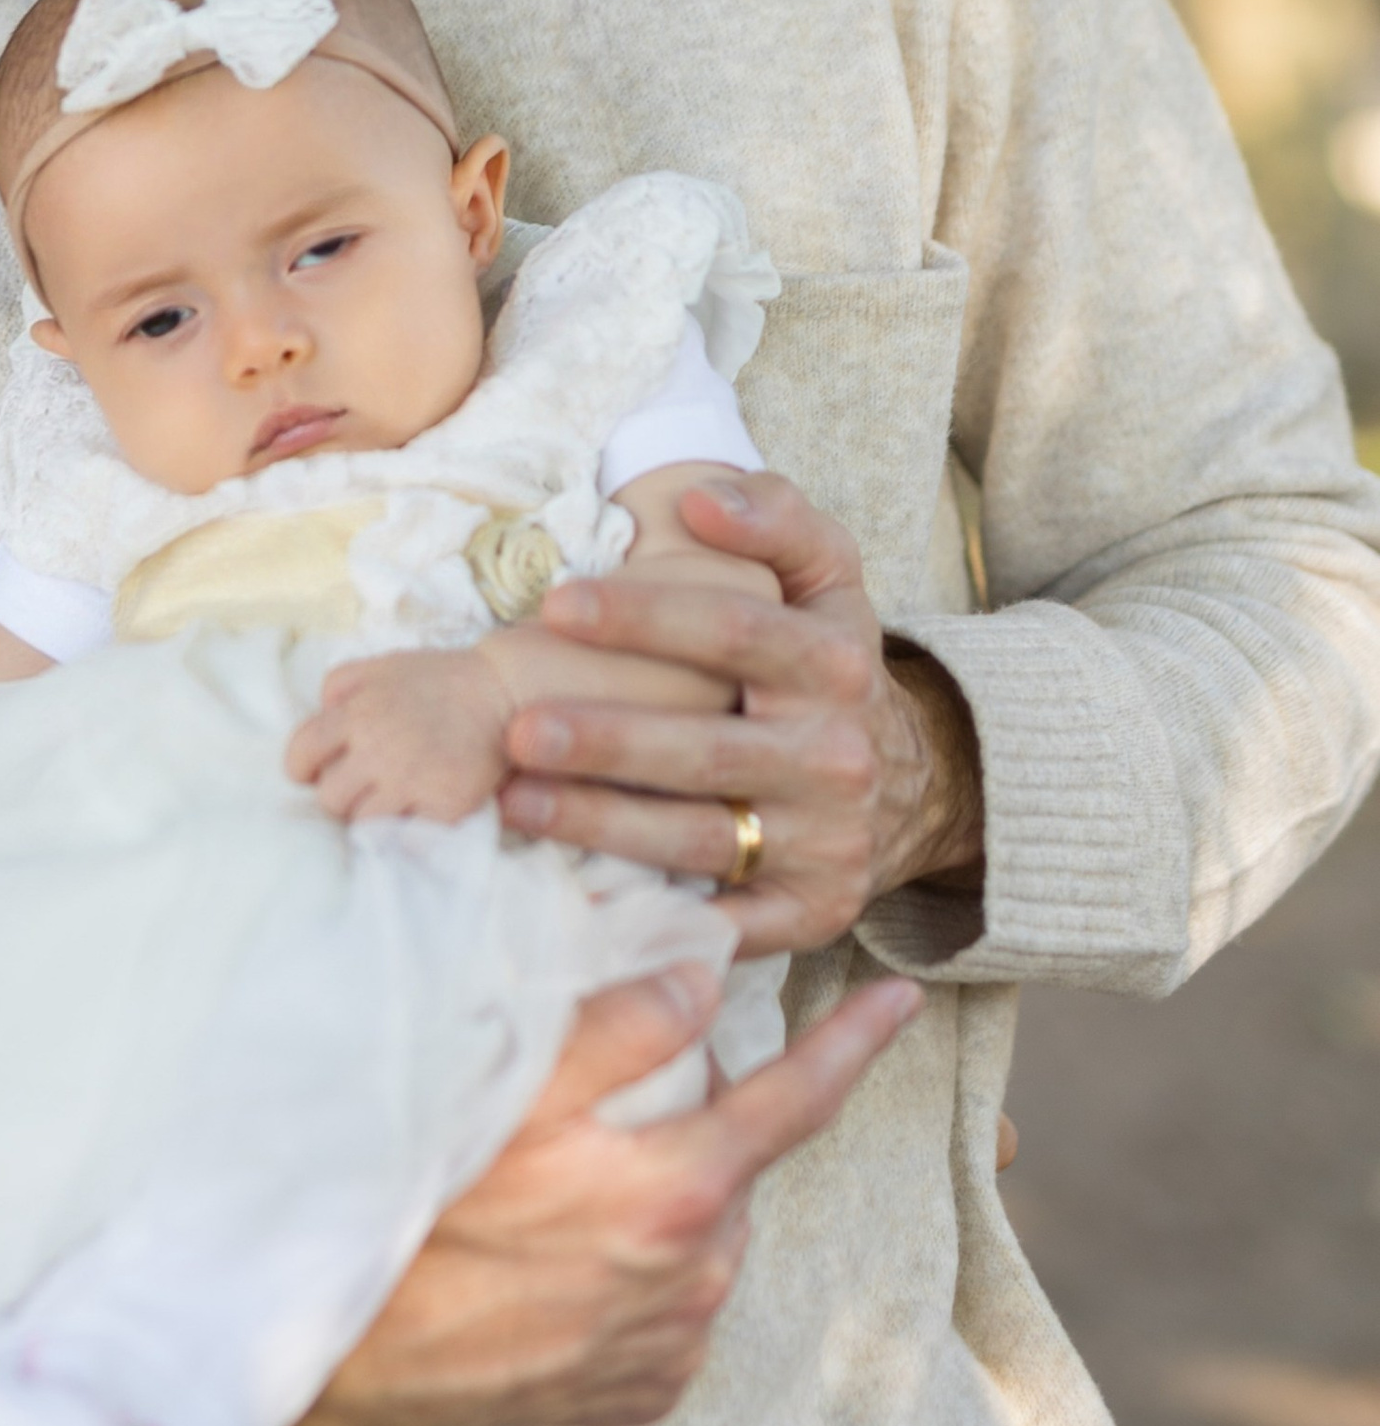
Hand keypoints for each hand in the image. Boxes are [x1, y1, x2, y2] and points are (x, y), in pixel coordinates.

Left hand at [286, 645, 512, 820]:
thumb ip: (339, 684)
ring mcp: (412, 781)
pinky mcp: (445, 807)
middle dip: (340, 795)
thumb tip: (320, 714)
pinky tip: (417, 812)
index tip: (316, 772)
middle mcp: (378, 748)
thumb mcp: (381, 666)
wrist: (502, 692)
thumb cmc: (438, 680)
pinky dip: (407, 829)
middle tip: (362, 787)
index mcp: (356, 712)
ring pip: (361, 823)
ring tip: (390, 801)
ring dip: (371, 816)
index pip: (301, 754)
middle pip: (329, 798)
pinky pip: (405, 836)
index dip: (303, 768)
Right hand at [297, 962, 921, 1425]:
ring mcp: (673, 1346)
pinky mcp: (640, 1395)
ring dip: (665, 1198)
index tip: (904, 1000)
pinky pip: (672, 1309)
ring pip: (704, 1235)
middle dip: (696, 1120)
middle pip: (733, 1162)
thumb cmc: (421, 1206)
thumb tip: (702, 978)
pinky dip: (641, 1270)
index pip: (796, 1099)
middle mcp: (698, 1278)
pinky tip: (565, 1255)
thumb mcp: (512, 1091)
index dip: (855, 1042)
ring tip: (567, 1186)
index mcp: (681, 1193)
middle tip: (604, 1101)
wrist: (349, 1354)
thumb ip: (620, 1026)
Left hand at [495, 474, 983, 955]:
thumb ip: (774, 516)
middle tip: (518, 726)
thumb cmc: (827, 664)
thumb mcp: (828, 576)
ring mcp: (823, 844)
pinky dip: (651, 921)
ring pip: (699, 840)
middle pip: (707, 749)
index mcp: (835, 664)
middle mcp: (834, 756)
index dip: (644, 617)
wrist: (912, 785)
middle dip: (607, 739)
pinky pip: (722, 925)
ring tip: (512, 801)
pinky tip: (572, 899)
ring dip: (601, 824)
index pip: (732, 632)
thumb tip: (697, 501)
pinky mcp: (809, 914)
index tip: (557, 604)